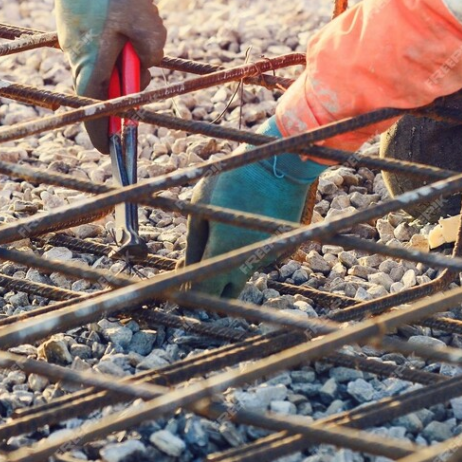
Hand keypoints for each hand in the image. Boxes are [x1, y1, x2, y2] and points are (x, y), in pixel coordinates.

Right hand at [44, 0, 165, 152]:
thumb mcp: (148, 21)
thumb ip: (151, 52)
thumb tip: (145, 64)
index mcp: (91, 59)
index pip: (94, 107)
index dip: (102, 131)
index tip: (110, 150)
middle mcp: (75, 53)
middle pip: (102, 85)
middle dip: (125, 82)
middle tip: (143, 63)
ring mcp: (70, 38)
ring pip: (101, 62)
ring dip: (122, 55)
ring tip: (135, 21)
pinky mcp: (72, 23)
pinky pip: (95, 43)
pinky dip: (113, 40)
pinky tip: (122, 11)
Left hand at [185, 117, 326, 297]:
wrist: (281, 165)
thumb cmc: (233, 179)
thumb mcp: (201, 205)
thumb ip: (193, 242)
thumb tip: (185, 268)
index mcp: (224, 250)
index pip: (204, 291)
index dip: (189, 291)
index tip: (181, 279)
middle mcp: (248, 261)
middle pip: (226, 296)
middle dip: (209, 290)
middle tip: (197, 268)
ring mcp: (266, 256)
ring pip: (241, 276)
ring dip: (226, 268)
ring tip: (217, 239)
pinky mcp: (277, 247)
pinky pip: (254, 259)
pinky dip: (243, 253)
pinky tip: (237, 228)